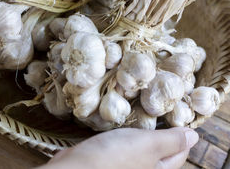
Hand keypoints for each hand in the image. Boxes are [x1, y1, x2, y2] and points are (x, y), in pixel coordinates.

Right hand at [38, 127, 198, 168]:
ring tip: (140, 114)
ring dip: (141, 132)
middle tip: (157, 109)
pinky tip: (120, 124)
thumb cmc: (115, 157)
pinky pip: (125, 147)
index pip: (179, 152)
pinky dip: (126, 135)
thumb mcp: (149, 146)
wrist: (78, 166)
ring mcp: (127, 166)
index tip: (176, 113)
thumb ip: (171, 141)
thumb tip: (194, 136)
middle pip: (161, 151)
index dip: (181, 133)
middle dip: (160, 131)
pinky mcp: (111, 160)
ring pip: (141, 148)